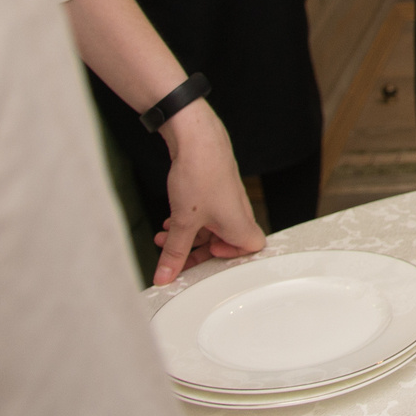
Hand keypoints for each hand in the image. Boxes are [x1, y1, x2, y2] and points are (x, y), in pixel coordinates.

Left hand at [149, 101, 265, 284]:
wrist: (197, 139)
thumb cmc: (201, 175)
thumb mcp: (183, 223)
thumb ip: (174, 253)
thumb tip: (165, 277)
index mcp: (239, 223)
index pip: (251, 248)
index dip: (232, 257)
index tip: (208, 257)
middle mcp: (237, 211)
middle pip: (225, 241)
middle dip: (198, 252)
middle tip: (177, 259)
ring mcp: (225, 198)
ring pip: (211, 227)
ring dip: (188, 236)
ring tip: (164, 239)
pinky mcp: (214, 187)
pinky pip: (204, 213)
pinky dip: (187, 221)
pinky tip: (168, 222)